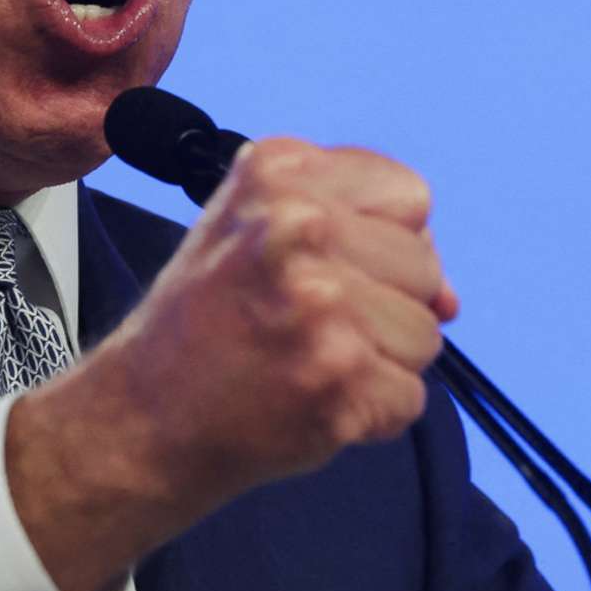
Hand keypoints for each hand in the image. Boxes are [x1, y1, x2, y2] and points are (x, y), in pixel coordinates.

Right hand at [7, 137, 459, 590]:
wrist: (139, 418)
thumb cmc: (202, 322)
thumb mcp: (252, 228)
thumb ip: (354, 231)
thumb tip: (451, 298)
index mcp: (278, 172)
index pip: (410, 197)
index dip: (384, 242)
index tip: (335, 270)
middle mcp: (299, 227)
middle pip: (425, 268)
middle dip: (385, 307)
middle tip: (307, 328)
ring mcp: (321, 306)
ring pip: (426, 335)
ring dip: (380, 363)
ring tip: (306, 364)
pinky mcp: (338, 380)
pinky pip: (410, 398)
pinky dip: (370, 414)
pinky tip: (308, 402)